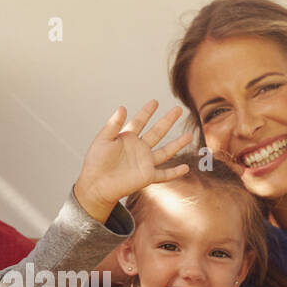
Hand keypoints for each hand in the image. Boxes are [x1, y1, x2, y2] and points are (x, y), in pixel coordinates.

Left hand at [73, 100, 191, 221]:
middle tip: (178, 109)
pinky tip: (186, 168)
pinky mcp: (147, 176)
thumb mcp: (103, 139)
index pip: (139, 122)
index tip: (154, 102)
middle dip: (167, 121)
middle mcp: (139, 149)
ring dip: (177, 144)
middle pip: (157, 132)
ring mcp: (144, 162)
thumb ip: (113, 125)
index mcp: (127, 138)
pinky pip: (164, 174)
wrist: (96, 184)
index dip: (146, 112)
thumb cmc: (96, 162)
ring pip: (165, 151)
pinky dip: (175, 172)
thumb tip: (122, 107)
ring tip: (189, 135)